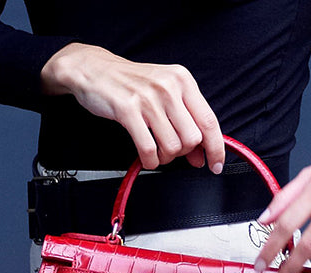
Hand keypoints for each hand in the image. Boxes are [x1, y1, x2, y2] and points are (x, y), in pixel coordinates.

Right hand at [41, 43, 224, 171]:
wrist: (95, 70)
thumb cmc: (131, 83)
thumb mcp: (164, 92)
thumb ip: (185, 120)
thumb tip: (201, 154)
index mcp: (183, 81)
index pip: (209, 121)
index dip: (216, 149)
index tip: (215, 165)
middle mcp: (169, 87)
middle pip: (192, 138)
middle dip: (183, 153)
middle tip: (171, 152)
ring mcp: (148, 99)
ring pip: (172, 146)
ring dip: (165, 158)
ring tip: (157, 153)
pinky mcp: (128, 110)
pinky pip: (149, 148)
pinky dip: (150, 160)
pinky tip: (147, 157)